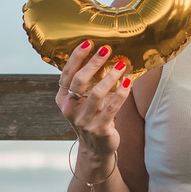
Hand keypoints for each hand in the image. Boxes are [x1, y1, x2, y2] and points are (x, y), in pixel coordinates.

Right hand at [57, 41, 132, 167]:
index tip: (88, 43)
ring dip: (110, 76)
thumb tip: (102, 54)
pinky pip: (112, 107)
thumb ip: (87, 83)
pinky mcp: (98, 129)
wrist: (96, 148)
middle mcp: (69, 110)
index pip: (66, 74)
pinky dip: (121, 93)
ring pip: (96, 93)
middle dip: (93, 63)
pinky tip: (128, 82)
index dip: (76, 57)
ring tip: (121, 64)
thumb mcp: (83, 101)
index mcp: (62, 99)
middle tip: (106, 49)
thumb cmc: (92, 117)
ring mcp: (83, 121)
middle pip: (79, 81)